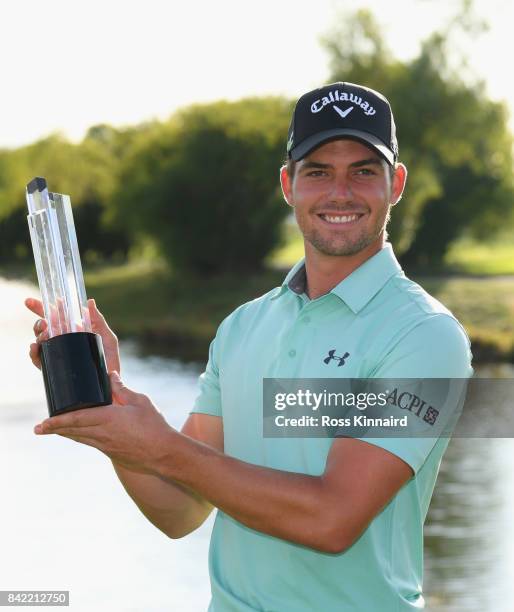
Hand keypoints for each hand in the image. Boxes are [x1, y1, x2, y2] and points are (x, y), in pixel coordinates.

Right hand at [25, 297, 120, 373]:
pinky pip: (38, 358)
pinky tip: (35, 347)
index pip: (54, 316)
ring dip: (38, 334)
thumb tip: (89, 301)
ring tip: (46, 334)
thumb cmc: (110, 360)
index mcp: (72, 330)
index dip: (41, 307)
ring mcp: (57, 352)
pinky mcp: (54, 366)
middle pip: (43, 326)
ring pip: (39, 339)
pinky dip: (34, 352)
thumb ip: (99, 320)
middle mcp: (62, 340)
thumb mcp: (107, 338)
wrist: (108, 383)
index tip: (29, 302)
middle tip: (44, 323)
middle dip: (39, 321)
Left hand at [34, 372, 175, 474]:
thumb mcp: (140, 402)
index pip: (76, 419)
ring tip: (53, 430)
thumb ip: (123, 390)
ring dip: (65, 433)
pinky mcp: (111, 453)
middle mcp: (102, 434)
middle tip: (39, 428)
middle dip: (54, 429)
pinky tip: (80, 435)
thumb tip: (111, 376)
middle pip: (72, 431)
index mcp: (108, 419)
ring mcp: (106, 446)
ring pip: (80, 438)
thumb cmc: (154, 426)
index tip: (42, 423)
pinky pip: (91, 443)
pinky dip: (81, 437)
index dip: (57, 421)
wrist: (163, 454)